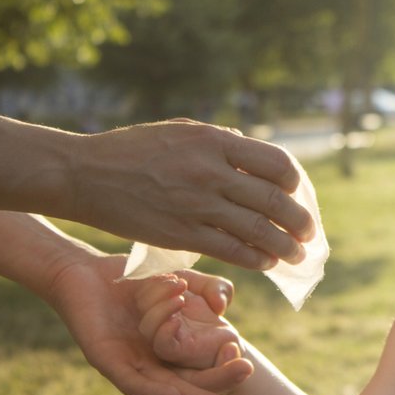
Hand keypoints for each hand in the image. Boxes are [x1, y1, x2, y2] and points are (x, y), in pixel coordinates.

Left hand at [47, 254, 251, 394]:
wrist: (85, 271)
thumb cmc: (133, 278)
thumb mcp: (181, 279)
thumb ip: (208, 287)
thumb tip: (223, 305)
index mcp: (171, 348)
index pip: (201, 366)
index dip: (224, 368)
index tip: (248, 365)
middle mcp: (152, 362)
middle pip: (187, 384)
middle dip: (216, 387)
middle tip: (244, 382)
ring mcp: (129, 364)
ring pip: (163, 388)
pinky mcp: (106, 361)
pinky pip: (131, 382)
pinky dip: (153, 391)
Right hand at [67, 119, 314, 269]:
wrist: (85, 175)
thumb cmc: (135, 150)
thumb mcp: (182, 131)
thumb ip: (223, 144)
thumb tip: (260, 162)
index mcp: (214, 141)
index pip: (276, 162)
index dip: (295, 181)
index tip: (298, 194)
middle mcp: (210, 172)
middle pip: (274, 199)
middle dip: (299, 221)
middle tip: (309, 233)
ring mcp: (197, 205)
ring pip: (258, 230)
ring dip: (285, 246)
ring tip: (296, 255)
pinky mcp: (182, 235)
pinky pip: (232, 250)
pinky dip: (257, 258)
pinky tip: (266, 262)